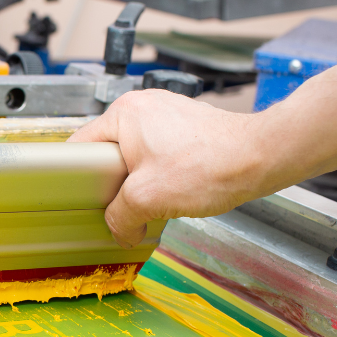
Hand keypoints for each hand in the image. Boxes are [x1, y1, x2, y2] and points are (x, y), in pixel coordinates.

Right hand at [68, 90, 267, 247]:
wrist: (259, 158)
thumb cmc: (209, 166)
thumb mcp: (147, 199)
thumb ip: (120, 217)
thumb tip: (118, 230)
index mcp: (124, 113)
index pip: (80, 145)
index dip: (76, 177)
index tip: (81, 199)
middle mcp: (143, 106)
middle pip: (108, 152)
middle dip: (113, 183)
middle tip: (120, 205)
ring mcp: (167, 113)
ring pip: (135, 154)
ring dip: (139, 181)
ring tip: (151, 200)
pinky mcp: (186, 125)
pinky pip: (158, 152)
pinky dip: (160, 173)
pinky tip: (172, 191)